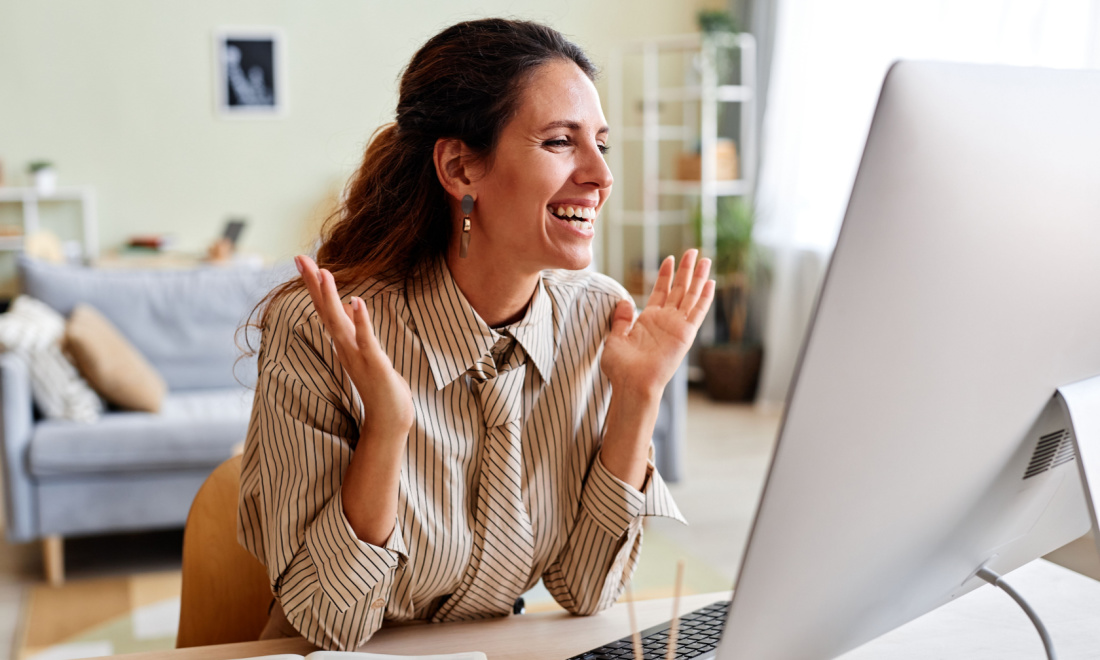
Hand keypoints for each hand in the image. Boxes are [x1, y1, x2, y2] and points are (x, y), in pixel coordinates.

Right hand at [295, 255, 413, 440]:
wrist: (389, 420)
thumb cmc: (380, 386)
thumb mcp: (367, 352)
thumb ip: (357, 330)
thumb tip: (352, 307)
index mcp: (344, 342)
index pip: (325, 309)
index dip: (314, 285)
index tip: (303, 260)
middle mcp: (345, 347)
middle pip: (325, 311)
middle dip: (313, 284)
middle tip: (300, 258)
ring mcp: (358, 356)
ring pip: (340, 323)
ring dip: (331, 298)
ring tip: (323, 273)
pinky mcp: (375, 364)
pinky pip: (366, 339)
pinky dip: (362, 320)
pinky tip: (357, 301)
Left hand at [600, 250, 714, 398]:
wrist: (632, 384)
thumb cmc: (621, 368)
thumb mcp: (615, 338)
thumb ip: (621, 319)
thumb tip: (623, 301)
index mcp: (649, 320)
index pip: (660, 291)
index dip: (665, 275)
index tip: (669, 259)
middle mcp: (666, 321)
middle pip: (679, 289)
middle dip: (686, 269)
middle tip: (693, 251)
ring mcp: (677, 326)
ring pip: (691, 296)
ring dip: (698, 278)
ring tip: (705, 259)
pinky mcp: (685, 334)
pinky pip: (697, 312)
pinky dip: (704, 297)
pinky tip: (710, 282)